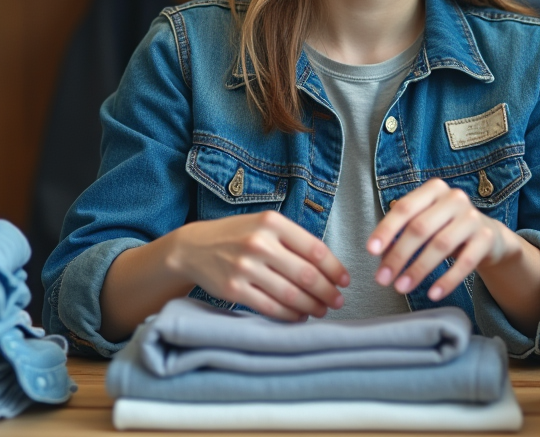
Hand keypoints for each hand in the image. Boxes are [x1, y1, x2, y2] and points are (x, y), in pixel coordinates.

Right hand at [172, 211, 348, 320]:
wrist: (193, 248)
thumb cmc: (237, 236)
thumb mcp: (264, 225)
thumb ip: (293, 240)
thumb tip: (329, 267)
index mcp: (272, 223)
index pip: (315, 249)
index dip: (335, 269)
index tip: (345, 281)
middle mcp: (259, 243)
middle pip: (305, 274)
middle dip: (327, 291)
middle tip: (338, 301)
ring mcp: (245, 267)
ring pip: (290, 294)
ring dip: (312, 306)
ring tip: (322, 310)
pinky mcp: (234, 289)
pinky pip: (270, 307)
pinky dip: (290, 315)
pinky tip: (299, 316)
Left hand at [366, 178, 522, 300]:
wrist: (488, 236)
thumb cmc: (447, 228)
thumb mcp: (425, 224)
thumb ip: (402, 233)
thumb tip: (380, 255)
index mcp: (434, 189)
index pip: (404, 208)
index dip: (386, 230)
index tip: (371, 251)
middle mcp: (454, 198)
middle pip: (420, 228)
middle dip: (398, 255)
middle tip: (383, 279)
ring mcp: (472, 217)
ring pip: (440, 245)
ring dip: (418, 269)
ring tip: (401, 287)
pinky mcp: (486, 238)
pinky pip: (466, 262)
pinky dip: (447, 280)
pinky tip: (433, 294)